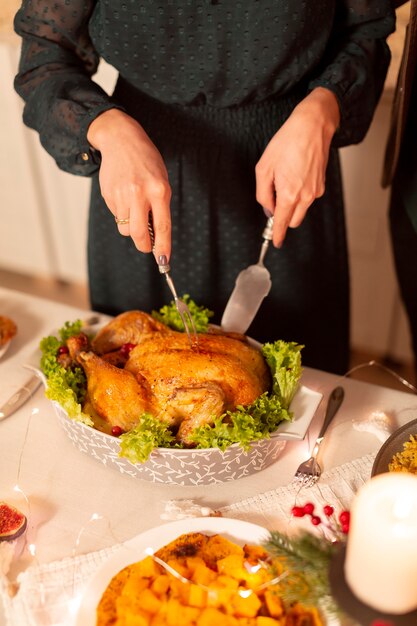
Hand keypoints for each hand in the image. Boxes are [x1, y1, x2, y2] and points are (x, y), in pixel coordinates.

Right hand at [87, 109, 171, 259]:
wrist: (121, 139)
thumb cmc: (147, 163)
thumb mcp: (161, 181)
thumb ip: (159, 208)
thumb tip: (156, 237)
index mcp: (159, 190)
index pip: (162, 226)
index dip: (163, 247)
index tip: (164, 261)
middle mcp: (140, 194)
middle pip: (138, 234)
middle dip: (143, 246)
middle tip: (147, 246)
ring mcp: (122, 195)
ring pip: (125, 228)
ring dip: (130, 227)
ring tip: (134, 209)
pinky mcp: (109, 195)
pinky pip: (116, 216)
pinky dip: (122, 214)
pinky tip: (124, 196)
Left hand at [255, 87, 339, 246]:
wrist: (312, 126)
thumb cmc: (287, 143)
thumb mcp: (264, 168)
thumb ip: (263, 194)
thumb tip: (268, 208)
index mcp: (289, 194)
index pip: (283, 223)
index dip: (278, 234)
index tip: (276, 242)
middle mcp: (305, 196)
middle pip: (294, 221)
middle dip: (284, 217)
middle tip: (274, 201)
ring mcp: (316, 191)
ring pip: (301, 209)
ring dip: (292, 204)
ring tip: (284, 180)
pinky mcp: (321, 184)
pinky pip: (308, 197)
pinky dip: (300, 194)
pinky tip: (295, 175)